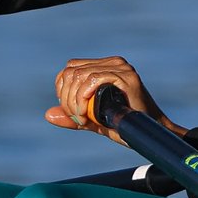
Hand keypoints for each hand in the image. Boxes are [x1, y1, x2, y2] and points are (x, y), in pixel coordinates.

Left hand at [46, 56, 183, 145]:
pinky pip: (94, 79)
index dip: (62, 90)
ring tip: (83, 119)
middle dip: (67, 98)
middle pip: (72, 72)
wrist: (148, 135)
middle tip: (77, 118)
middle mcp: (112, 62)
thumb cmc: (124, 126)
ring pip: (80, 75)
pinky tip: (86, 114)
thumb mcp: (92, 121)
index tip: (71, 111)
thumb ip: (72, 116)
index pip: (69, 69)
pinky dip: (83, 97)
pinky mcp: (127, 76)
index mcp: (103, 66)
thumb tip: (48, 114)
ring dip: (74, 101)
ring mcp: (121, 67)